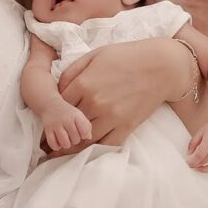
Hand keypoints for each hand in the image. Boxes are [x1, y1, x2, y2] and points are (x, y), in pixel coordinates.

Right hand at [41, 100, 91, 151]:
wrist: (51, 104)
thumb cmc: (68, 113)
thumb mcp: (79, 115)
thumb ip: (86, 126)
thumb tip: (88, 137)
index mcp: (76, 116)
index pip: (85, 132)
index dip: (84, 135)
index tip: (81, 132)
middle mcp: (66, 119)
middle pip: (75, 140)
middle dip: (75, 140)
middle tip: (71, 135)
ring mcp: (56, 125)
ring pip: (65, 144)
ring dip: (66, 144)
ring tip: (66, 139)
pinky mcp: (47, 129)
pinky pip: (53, 144)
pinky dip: (56, 147)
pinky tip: (58, 142)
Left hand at [55, 38, 191, 148]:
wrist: (161, 66)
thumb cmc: (127, 56)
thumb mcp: (95, 54)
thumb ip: (72, 71)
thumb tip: (57, 89)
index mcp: (84, 83)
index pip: (58, 104)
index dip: (52, 112)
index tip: (48, 119)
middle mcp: (95, 103)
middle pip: (68, 125)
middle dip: (57, 133)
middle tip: (46, 143)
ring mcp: (111, 117)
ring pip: (84, 140)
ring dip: (71, 147)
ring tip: (60, 152)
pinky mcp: (126, 127)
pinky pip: (105, 145)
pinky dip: (94, 150)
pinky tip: (86, 151)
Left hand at [187, 118, 207, 173]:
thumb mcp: (200, 132)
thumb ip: (193, 143)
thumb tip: (189, 154)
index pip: (200, 155)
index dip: (193, 161)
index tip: (189, 163)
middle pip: (207, 162)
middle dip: (198, 166)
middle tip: (193, 166)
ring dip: (206, 171)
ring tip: (200, 168)